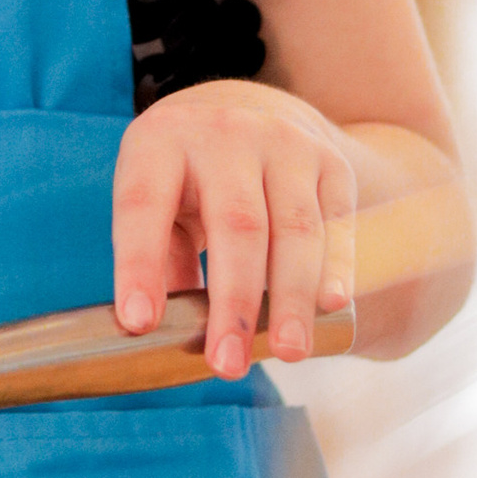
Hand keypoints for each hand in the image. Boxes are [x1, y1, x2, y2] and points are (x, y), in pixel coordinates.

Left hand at [111, 82, 362, 379]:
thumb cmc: (187, 179)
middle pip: (236, 224)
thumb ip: (159, 261)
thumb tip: (159, 335)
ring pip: (294, 227)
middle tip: (228, 365)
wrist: (248, 112)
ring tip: (288, 352)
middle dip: (234, 302)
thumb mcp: (158, 201)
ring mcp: (284, 143)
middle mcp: (225, 133)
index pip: (143, 205)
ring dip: (292, 297)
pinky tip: (331, 304)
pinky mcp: (330, 161)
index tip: (139, 323)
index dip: (140, 265)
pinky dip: (337, 265)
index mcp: (160, 140)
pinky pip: (337, 220)